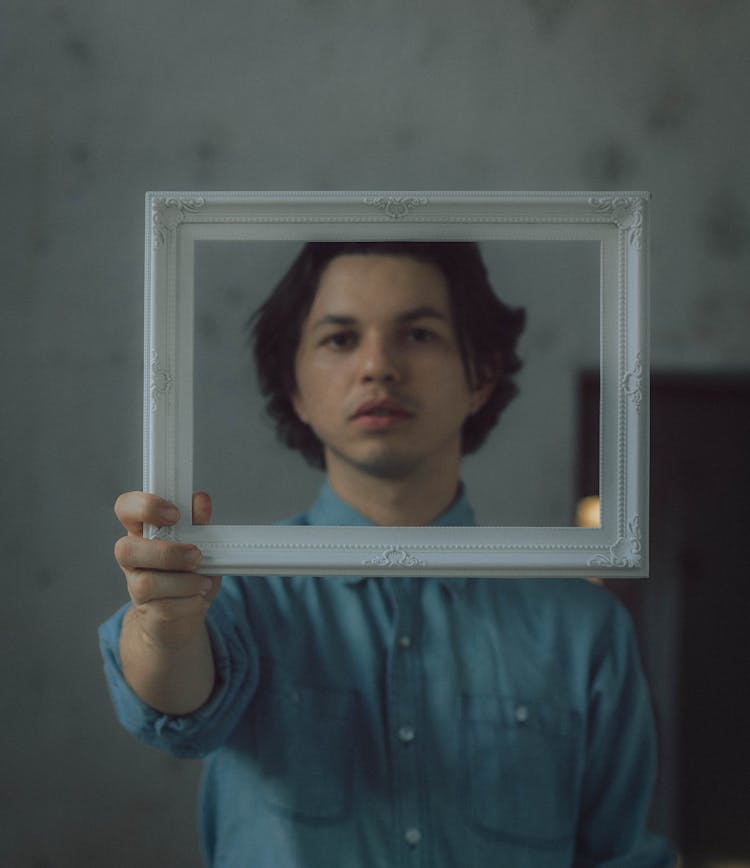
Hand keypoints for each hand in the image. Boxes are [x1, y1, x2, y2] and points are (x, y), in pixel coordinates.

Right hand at [114, 491, 220, 651]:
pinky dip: (189, 602)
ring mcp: (135, 585)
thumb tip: (201, 500)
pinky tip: (199, 597)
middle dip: (167, 553)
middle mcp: (133, 557)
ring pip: (146, 583)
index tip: (174, 514)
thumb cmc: (188, 571)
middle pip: (126, 550)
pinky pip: (165, 608)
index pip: (125, 508)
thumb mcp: (199, 541)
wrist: (184, 614)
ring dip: (184, 582)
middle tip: (196, 555)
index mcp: (142, 531)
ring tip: (204, 582)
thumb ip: (198, 521)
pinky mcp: (147, 612)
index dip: (144, 507)